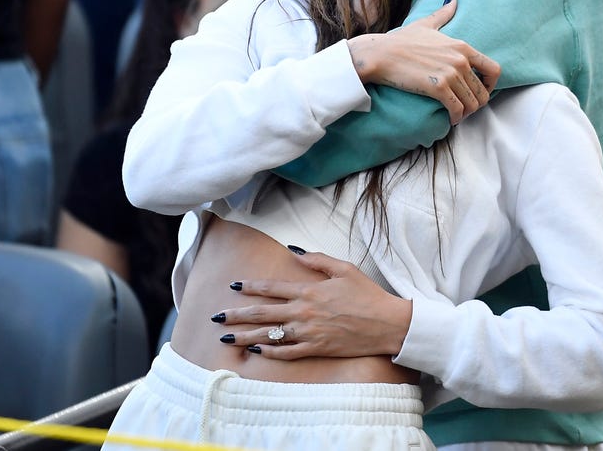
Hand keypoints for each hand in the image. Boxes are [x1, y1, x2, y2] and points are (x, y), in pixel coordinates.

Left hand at [215, 251, 411, 358]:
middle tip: (217, 317)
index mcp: (309, 290)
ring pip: (270, 335)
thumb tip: (294, 250)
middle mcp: (304, 312)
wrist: (385, 323)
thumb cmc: (366, 293)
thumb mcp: (344, 268)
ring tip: (226, 338)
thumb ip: (317, 259)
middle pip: (264, 313)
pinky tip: (256, 350)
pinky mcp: (316, 349)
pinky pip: (287, 353)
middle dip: (237, 314)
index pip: (272, 288)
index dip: (251, 287)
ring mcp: (309, 333)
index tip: (233, 286)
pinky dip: (270, 352)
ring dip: (246, 336)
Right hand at [347, 0, 500, 123]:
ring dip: (466, 113)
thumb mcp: (426, 24)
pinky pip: (457, 109)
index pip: (494, 69)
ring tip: (456, 114)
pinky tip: (449, 118)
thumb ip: (443, 13)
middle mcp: (460, 60)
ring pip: (472, 104)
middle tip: (464, 107)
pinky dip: (455, 118)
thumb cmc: (400, 40)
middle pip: (483, 92)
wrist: (381, 54)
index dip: (490, 85)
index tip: (479, 91)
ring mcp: (450, 74)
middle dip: (476, 103)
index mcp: (462, 46)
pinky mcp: (438, 88)